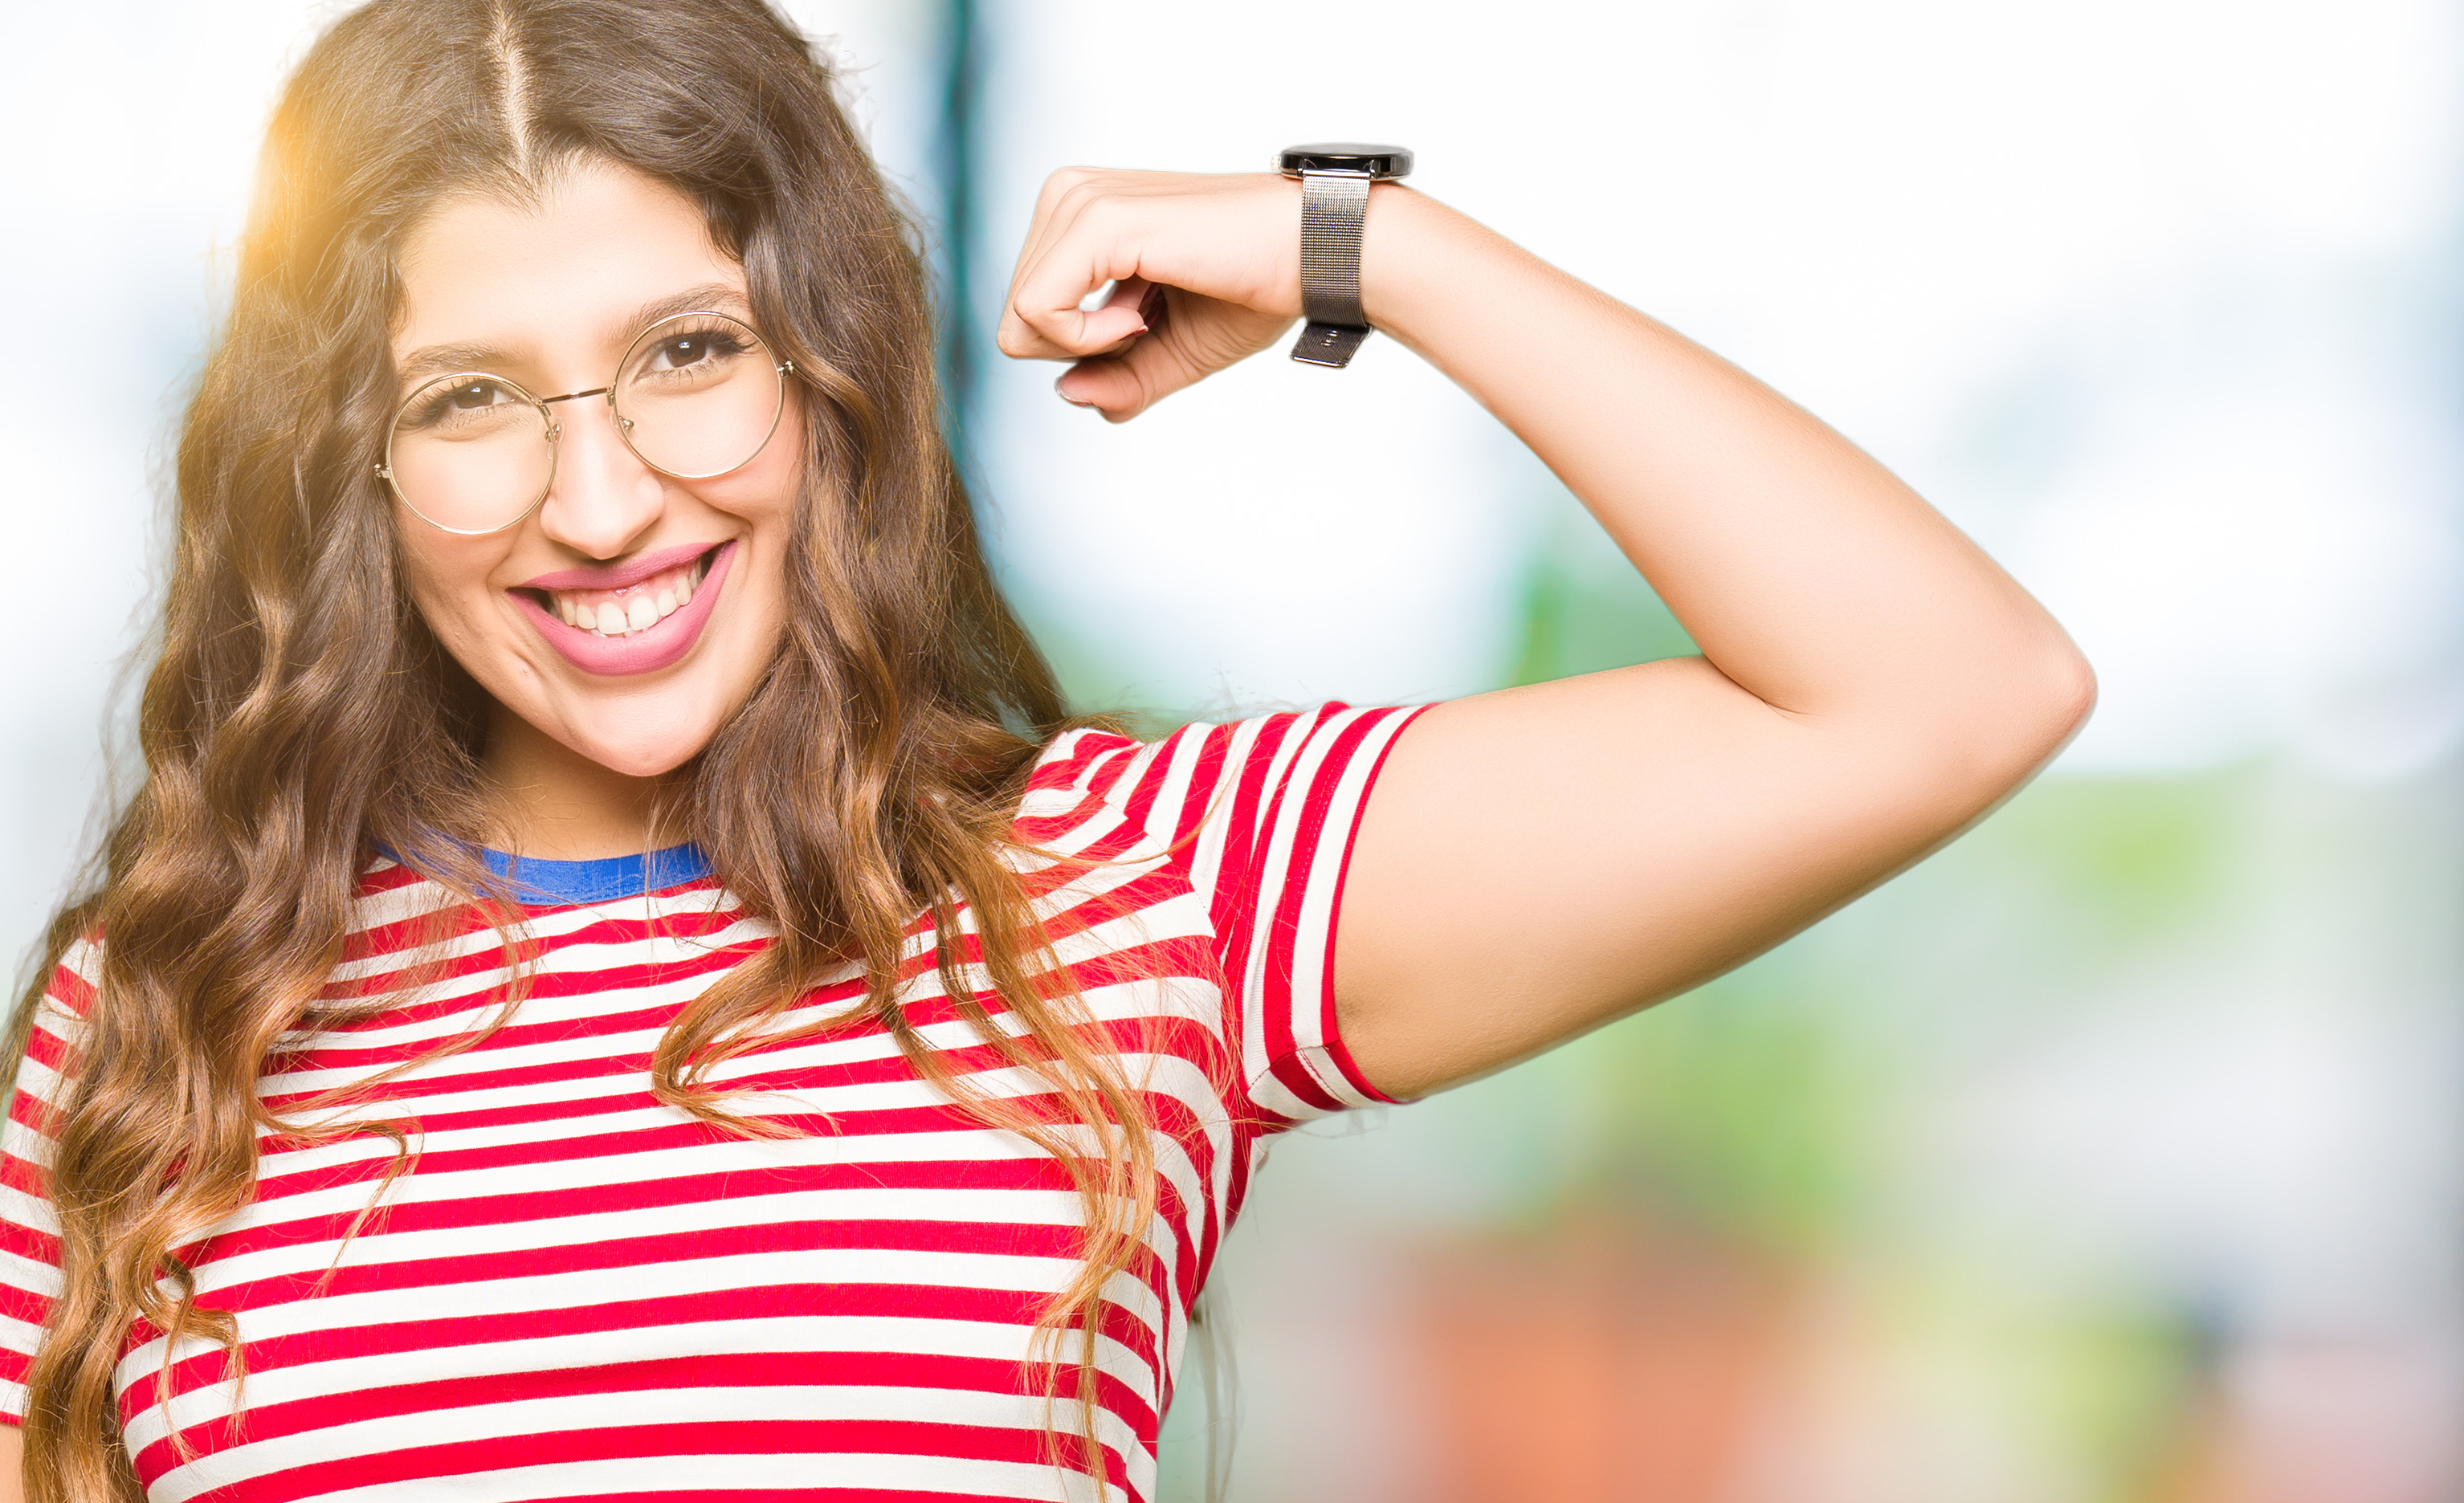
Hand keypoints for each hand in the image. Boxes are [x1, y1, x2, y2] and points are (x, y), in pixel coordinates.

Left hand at [995, 169, 1308, 421]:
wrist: (1312, 257)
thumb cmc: (1251, 292)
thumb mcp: (1167, 353)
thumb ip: (1113, 380)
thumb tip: (1064, 393)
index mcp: (1076, 215)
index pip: (1026, 312)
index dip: (1083, 348)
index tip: (1146, 321)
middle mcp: (1067, 196)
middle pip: (1015, 319)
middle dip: (1083, 347)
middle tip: (1151, 318)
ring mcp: (1079, 202)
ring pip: (1020, 318)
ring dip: (1092, 341)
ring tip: (1152, 308)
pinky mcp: (1096, 220)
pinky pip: (1038, 312)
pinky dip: (1090, 339)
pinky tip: (1141, 317)